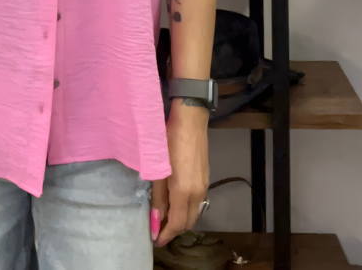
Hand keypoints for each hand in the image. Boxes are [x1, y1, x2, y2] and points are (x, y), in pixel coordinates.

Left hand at [152, 101, 209, 246]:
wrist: (190, 120)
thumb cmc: (168, 141)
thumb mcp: (158, 169)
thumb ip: (158, 197)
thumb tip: (156, 221)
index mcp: (184, 192)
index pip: (177, 224)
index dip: (166, 235)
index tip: (155, 240)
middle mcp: (197, 193)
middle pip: (188, 222)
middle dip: (174, 230)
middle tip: (158, 230)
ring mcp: (204, 186)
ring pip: (194, 214)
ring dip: (181, 220)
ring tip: (165, 218)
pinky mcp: (205, 179)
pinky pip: (197, 203)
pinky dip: (187, 209)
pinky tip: (176, 203)